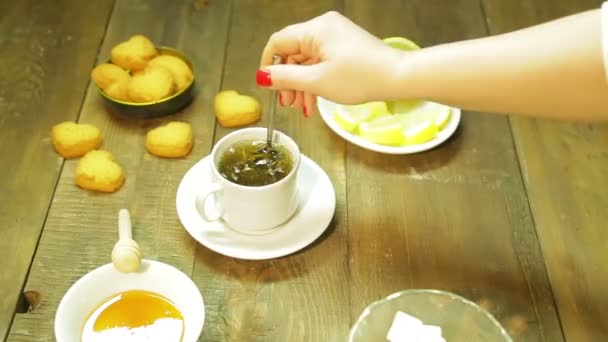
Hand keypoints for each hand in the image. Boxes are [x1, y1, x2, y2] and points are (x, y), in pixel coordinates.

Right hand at [257, 11, 406, 115]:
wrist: (397, 77)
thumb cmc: (362, 77)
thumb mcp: (317, 81)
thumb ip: (285, 78)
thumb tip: (262, 76)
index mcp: (315, 30)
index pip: (278, 42)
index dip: (268, 65)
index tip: (267, 86)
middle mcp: (324, 27)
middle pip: (293, 53)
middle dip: (289, 81)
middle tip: (288, 103)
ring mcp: (336, 36)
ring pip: (307, 61)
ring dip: (302, 85)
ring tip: (303, 108)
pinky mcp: (345, 46)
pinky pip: (321, 62)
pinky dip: (316, 80)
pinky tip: (315, 101)